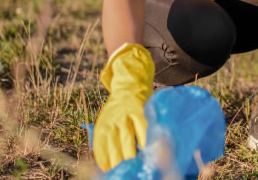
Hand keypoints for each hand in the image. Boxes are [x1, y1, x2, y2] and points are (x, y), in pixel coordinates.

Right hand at [93, 44, 154, 170]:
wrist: (128, 86)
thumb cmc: (145, 103)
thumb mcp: (152, 111)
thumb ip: (152, 128)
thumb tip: (157, 151)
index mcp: (140, 113)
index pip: (144, 136)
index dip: (147, 152)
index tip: (151, 163)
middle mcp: (125, 117)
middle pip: (128, 146)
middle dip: (133, 161)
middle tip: (137, 170)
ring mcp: (111, 122)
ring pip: (113, 148)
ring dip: (118, 163)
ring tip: (123, 172)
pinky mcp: (101, 126)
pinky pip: (100, 146)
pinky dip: (104, 159)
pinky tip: (107, 168)